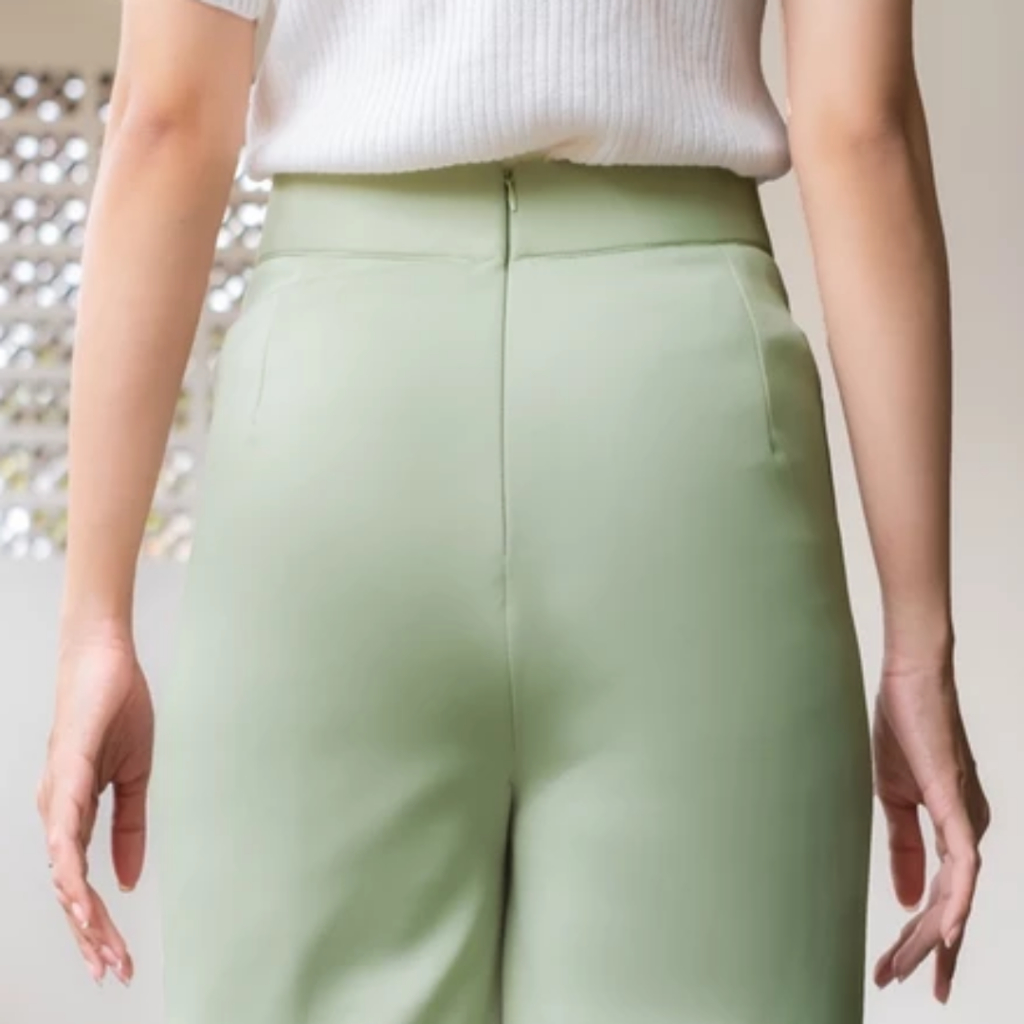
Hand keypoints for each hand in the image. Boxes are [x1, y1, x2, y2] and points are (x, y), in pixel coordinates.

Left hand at [37, 625, 153, 986]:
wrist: (105, 659)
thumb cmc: (115, 711)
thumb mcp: (135, 777)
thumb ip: (130, 828)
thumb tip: (128, 878)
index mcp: (72, 815)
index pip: (83, 883)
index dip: (98, 925)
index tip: (120, 958)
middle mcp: (55, 814)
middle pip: (68, 891)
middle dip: (91, 936)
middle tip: (115, 972)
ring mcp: (56, 796)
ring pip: (62, 872)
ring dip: (81, 915)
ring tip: (102, 948)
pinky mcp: (66, 775)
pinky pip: (65, 832)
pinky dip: (71, 868)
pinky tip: (80, 895)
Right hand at [872, 651, 988, 1002]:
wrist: (909, 679)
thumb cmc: (903, 726)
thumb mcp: (893, 797)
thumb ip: (904, 849)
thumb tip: (909, 900)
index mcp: (954, 828)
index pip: (942, 897)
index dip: (921, 937)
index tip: (897, 968)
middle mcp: (970, 831)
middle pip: (951, 907)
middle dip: (924, 951)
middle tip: (897, 982)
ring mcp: (968, 820)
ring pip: (958, 896)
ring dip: (931, 937)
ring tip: (908, 970)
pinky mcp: (957, 805)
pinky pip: (962, 865)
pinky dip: (956, 902)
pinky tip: (944, 933)